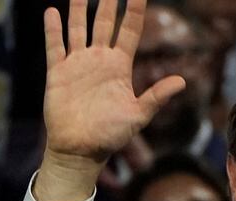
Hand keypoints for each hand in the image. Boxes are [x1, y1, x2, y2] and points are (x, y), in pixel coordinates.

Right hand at [36, 0, 184, 200]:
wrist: (80, 150)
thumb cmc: (110, 136)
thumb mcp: (138, 115)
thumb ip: (156, 96)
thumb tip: (182, 82)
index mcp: (119, 67)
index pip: (129, 30)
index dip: (134, 9)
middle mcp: (99, 60)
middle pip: (104, 22)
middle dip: (108, 1)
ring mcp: (77, 64)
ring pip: (78, 28)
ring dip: (79, 9)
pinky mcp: (58, 73)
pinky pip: (55, 46)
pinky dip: (53, 29)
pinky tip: (52, 12)